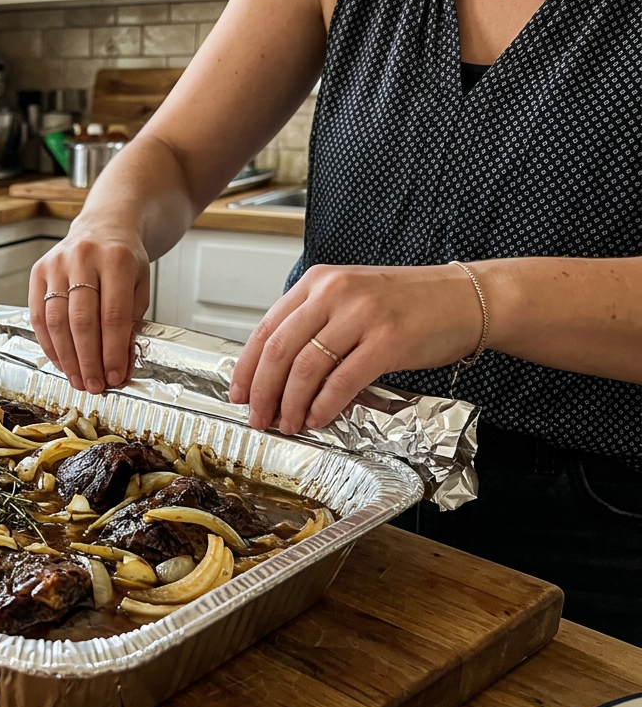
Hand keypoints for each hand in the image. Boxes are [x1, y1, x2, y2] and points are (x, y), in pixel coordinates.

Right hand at [29, 226, 151, 393]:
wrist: (104, 226)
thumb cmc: (124, 260)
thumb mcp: (139, 287)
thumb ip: (130, 325)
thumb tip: (118, 367)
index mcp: (116, 260)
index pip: (113, 315)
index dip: (112, 351)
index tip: (114, 376)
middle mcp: (83, 258)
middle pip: (82, 320)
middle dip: (88, 359)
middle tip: (93, 385)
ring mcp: (57, 263)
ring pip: (56, 320)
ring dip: (66, 356)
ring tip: (77, 379)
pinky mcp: (38, 271)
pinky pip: (38, 314)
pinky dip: (48, 343)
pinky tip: (60, 360)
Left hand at [229, 263, 483, 433]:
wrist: (466, 298)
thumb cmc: (407, 304)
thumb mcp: (350, 299)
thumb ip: (314, 324)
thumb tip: (274, 371)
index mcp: (318, 282)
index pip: (267, 328)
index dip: (248, 367)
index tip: (238, 394)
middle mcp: (336, 293)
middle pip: (279, 350)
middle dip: (263, 391)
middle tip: (258, 418)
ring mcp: (362, 315)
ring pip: (306, 367)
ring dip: (291, 403)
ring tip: (287, 424)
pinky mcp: (389, 341)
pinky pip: (343, 380)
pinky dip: (323, 405)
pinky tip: (317, 418)